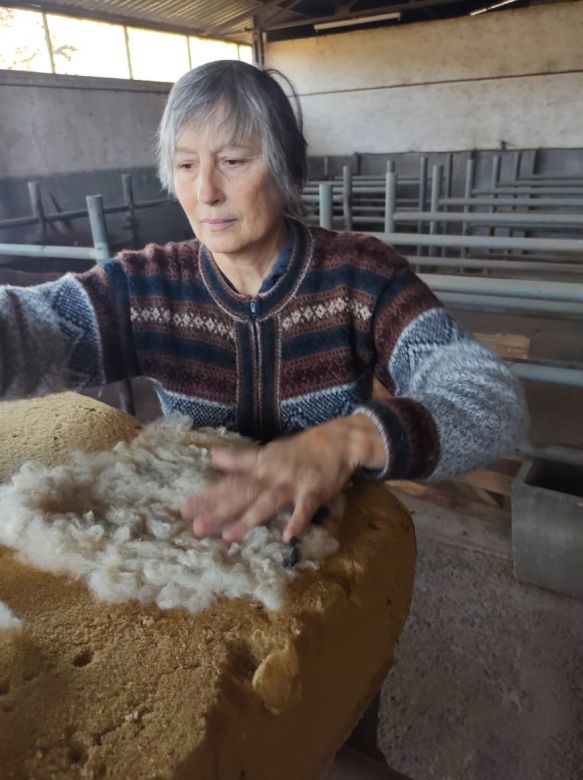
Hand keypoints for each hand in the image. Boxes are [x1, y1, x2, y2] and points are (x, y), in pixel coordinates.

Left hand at [181, 414, 385, 543]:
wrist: (338, 441)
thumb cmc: (301, 449)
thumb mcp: (269, 452)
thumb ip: (242, 460)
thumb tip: (214, 458)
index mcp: (260, 465)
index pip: (230, 482)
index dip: (208, 495)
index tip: (184, 508)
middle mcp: (271, 474)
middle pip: (242, 493)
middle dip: (219, 511)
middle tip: (196, 527)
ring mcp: (292, 483)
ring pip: (267, 502)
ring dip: (248, 519)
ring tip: (229, 537)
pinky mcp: (314, 491)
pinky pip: (304, 508)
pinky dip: (297, 521)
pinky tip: (288, 537)